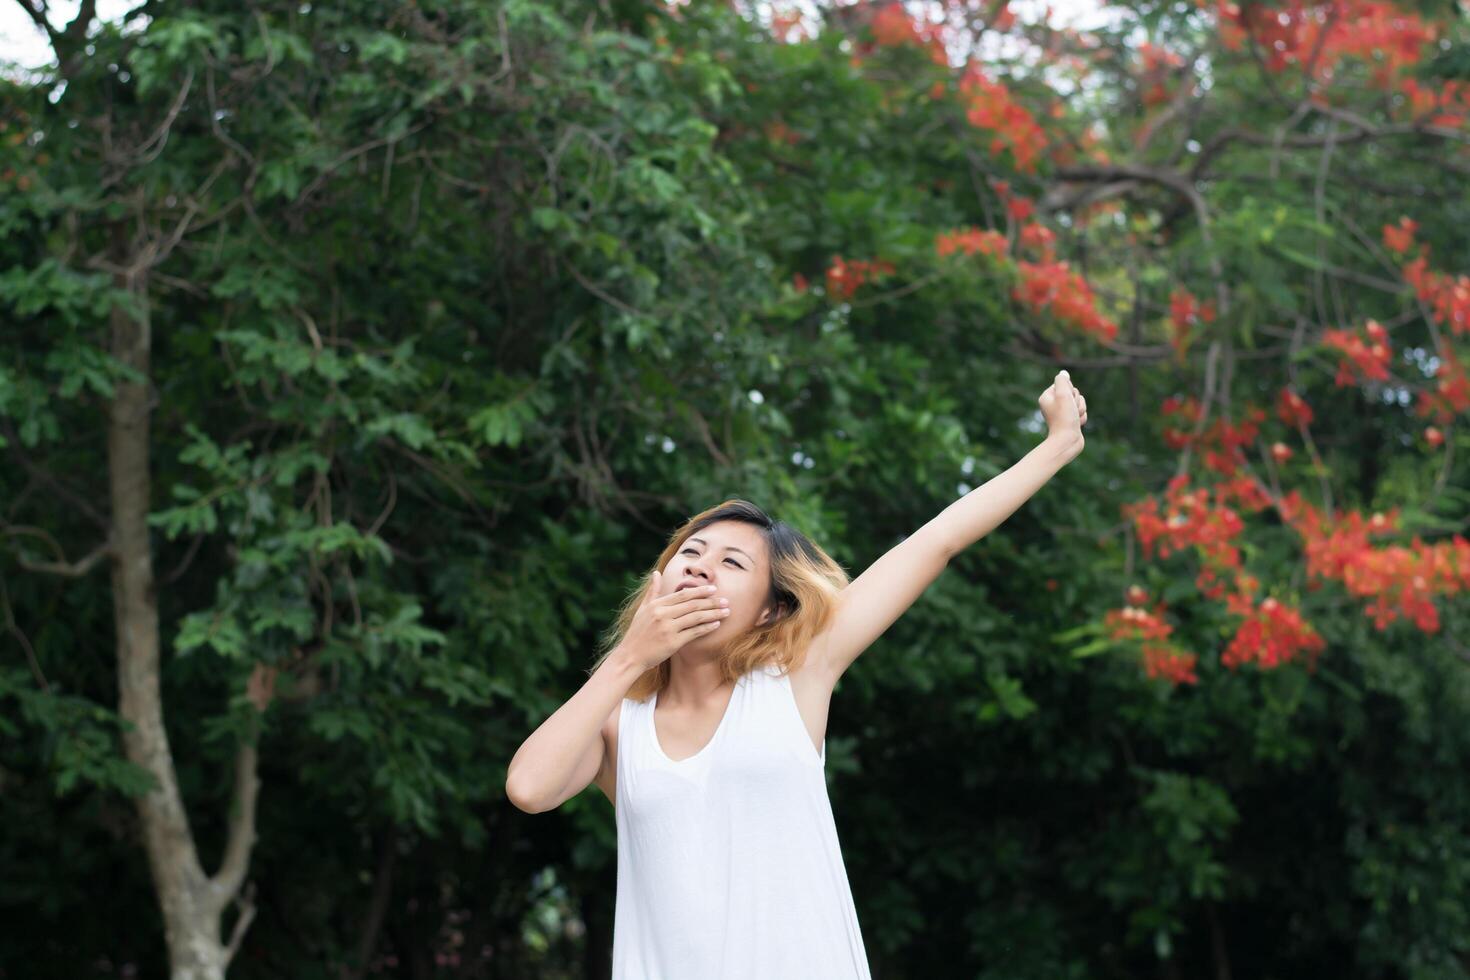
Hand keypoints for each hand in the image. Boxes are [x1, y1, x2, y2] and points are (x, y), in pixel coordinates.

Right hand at [616, 570, 730, 670]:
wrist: (630, 656)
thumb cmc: (637, 633)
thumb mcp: (642, 609)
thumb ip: (652, 591)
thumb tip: (656, 573)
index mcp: (656, 605)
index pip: (683, 594)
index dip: (700, 591)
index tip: (713, 589)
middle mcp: (662, 614)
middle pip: (692, 604)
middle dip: (711, 601)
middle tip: (726, 600)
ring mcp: (668, 628)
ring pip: (696, 617)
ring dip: (713, 613)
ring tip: (726, 611)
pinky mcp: (673, 642)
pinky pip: (694, 632)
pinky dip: (707, 627)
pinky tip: (717, 624)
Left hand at [1039, 368, 1087, 448]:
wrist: (1067, 441)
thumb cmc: (1064, 418)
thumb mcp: (1063, 394)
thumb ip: (1062, 381)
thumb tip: (1063, 373)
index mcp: (1047, 397)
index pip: (1063, 383)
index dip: (1069, 390)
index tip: (1066, 400)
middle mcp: (1053, 404)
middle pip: (1072, 392)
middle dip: (1076, 400)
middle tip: (1071, 410)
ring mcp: (1062, 412)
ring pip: (1079, 402)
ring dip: (1080, 409)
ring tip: (1074, 419)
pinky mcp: (1070, 420)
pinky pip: (1081, 412)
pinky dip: (1081, 417)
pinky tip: (1077, 424)